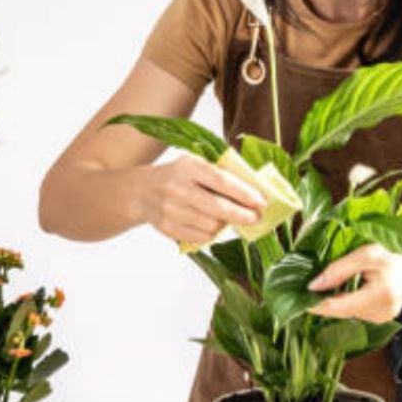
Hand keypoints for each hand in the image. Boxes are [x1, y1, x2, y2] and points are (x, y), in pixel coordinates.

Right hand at [139, 154, 266, 243]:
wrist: (140, 191)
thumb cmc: (177, 176)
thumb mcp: (194, 164)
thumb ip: (219, 174)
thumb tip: (253, 191)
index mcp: (188, 167)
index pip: (222, 181)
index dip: (245, 193)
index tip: (261, 202)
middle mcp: (178, 188)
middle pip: (218, 208)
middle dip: (242, 215)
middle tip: (256, 218)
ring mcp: (171, 210)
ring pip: (211, 225)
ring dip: (225, 224)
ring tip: (227, 218)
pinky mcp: (167, 228)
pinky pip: (200, 237)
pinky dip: (210, 233)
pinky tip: (210, 225)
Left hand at [306, 244, 401, 322]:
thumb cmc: (398, 253)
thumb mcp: (366, 254)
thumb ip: (339, 270)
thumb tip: (313, 285)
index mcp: (379, 297)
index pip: (337, 306)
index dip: (315, 304)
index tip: (296, 298)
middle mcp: (381, 313)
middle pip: (341, 311)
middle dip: (323, 300)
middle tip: (302, 287)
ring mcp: (382, 318)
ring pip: (347, 312)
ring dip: (334, 300)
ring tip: (321, 286)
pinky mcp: (381, 317)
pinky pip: (356, 310)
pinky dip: (346, 300)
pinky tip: (340, 289)